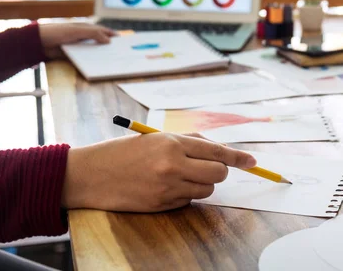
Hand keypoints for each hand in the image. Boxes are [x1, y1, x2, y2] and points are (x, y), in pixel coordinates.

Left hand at [39, 23, 116, 58]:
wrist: (39, 42)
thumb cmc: (58, 32)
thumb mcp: (78, 31)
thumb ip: (94, 34)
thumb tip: (109, 41)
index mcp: (86, 28)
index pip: (103, 31)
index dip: (113, 35)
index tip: (123, 42)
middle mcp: (84, 37)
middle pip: (100, 42)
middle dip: (109, 47)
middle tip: (121, 54)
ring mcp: (79, 47)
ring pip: (93, 52)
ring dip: (101, 56)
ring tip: (112, 62)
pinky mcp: (73, 55)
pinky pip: (85, 59)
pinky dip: (91, 62)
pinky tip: (97, 66)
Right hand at [61, 133, 256, 211]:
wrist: (89, 174)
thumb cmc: (123, 152)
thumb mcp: (154, 138)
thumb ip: (187, 142)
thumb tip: (218, 151)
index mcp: (171, 143)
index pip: (216, 150)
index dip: (238, 157)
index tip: (253, 162)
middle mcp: (172, 165)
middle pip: (218, 173)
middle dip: (219, 171)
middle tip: (207, 168)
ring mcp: (166, 187)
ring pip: (206, 189)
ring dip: (201, 183)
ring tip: (179, 175)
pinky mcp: (160, 205)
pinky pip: (188, 200)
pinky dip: (184, 194)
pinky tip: (164, 187)